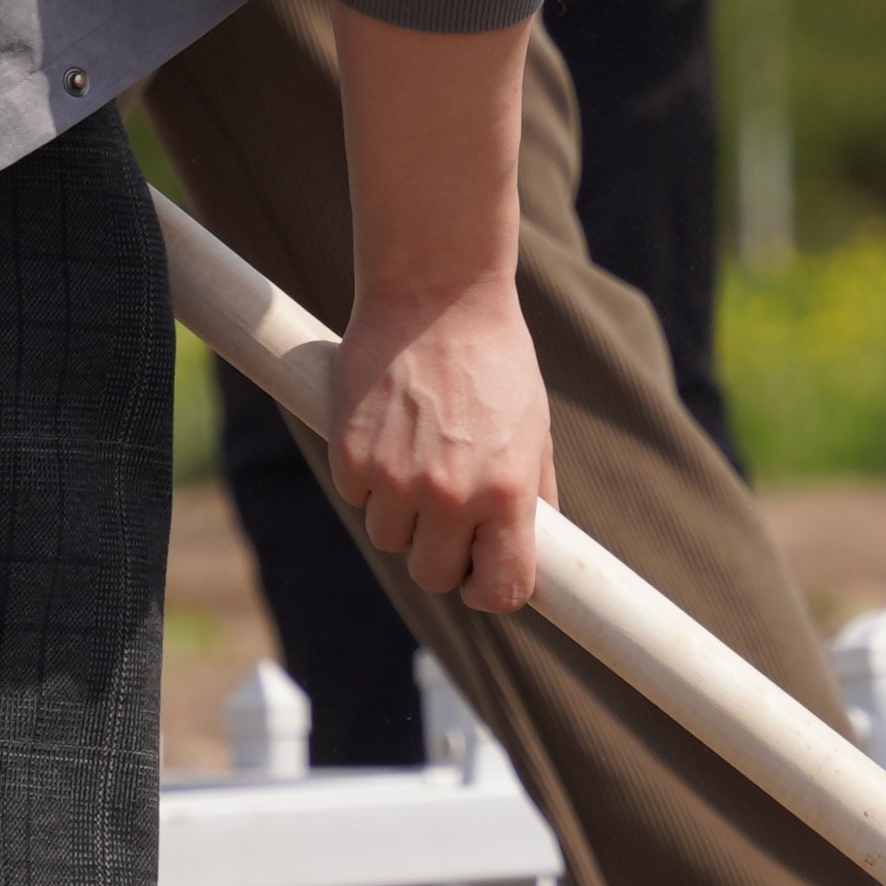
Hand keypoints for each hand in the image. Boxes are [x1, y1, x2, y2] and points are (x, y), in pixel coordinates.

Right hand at [331, 270, 556, 612]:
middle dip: (438, 553)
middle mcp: (452, 494)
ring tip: (416, 455)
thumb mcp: (534, 428)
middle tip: (444, 512)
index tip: (481, 574)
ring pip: (387, 538)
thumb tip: (533, 554)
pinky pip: (355, 496)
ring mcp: (397, 478)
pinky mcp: (351, 455)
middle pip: (431, 576)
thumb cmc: (494, 361)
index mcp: (508, 492)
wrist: (436, 295)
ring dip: (399, 512)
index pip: (500, 591)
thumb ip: (533, 495)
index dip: (490, 589)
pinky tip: (386, 431)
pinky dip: (366, 475)